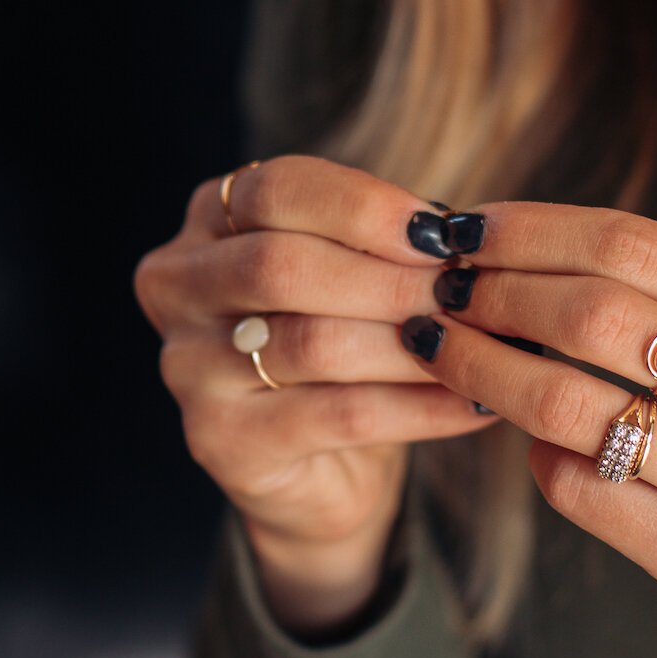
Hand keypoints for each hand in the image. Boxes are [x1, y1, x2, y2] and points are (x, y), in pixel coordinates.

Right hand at [133, 155, 496, 628]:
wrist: (317, 467)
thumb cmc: (341, 341)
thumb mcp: (351, 272)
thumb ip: (382, 242)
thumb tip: (460, 234)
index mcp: (209, 221)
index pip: (276, 190)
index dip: (362, 205)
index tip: (440, 230)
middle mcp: (178, 286)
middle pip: (281, 265)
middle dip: (388, 278)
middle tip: (465, 292)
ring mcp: (188, 368)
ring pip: (312, 343)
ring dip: (411, 344)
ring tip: (479, 346)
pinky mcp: (220, 441)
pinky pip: (338, 416)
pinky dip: (419, 408)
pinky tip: (474, 403)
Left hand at [394, 202, 656, 620]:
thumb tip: (505, 241)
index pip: (632, 246)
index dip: (532, 232)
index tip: (471, 229)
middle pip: (593, 318)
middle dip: (498, 294)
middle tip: (449, 289)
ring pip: (566, 406)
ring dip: (483, 367)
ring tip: (444, 345)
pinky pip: (578, 485)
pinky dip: (536, 451)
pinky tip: (530, 433)